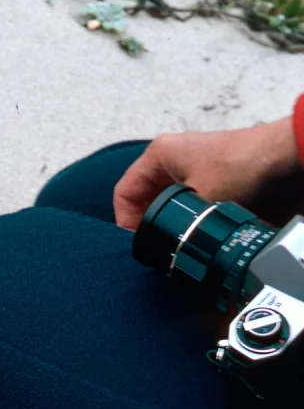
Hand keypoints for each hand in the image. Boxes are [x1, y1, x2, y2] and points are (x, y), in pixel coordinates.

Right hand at [113, 116, 299, 230]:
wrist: (286, 155)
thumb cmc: (241, 167)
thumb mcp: (198, 201)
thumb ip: (172, 226)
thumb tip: (161, 253)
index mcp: (158, 155)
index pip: (124, 193)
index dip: (125, 222)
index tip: (138, 244)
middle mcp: (171, 157)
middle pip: (143, 198)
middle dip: (147, 223)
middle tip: (156, 247)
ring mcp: (191, 165)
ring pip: (164, 200)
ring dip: (167, 220)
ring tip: (175, 241)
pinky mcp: (210, 174)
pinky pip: (185, 199)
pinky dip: (185, 215)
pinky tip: (193, 230)